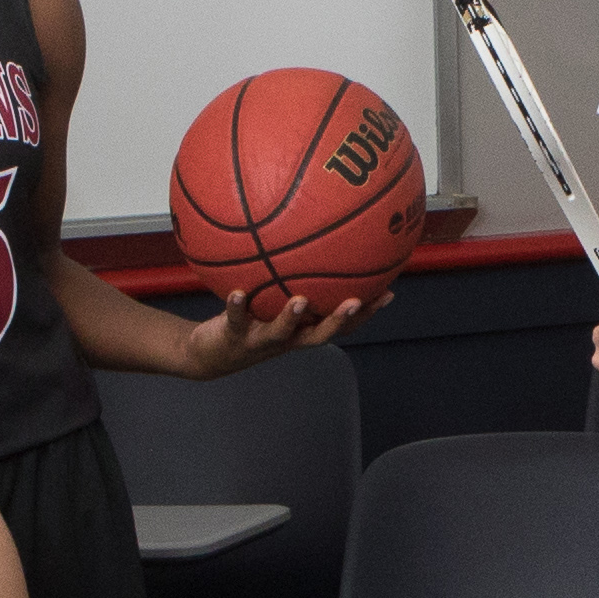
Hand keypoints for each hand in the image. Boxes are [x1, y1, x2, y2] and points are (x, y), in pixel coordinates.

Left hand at [180, 281, 372, 376]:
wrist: (210, 354)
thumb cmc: (249, 322)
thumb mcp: (273, 303)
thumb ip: (292, 282)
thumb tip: (310, 243)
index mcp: (300, 330)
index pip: (340, 325)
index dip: (366, 313)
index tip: (388, 293)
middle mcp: (286, 339)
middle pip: (319, 334)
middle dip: (340, 320)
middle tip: (357, 302)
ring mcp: (261, 340)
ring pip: (281, 332)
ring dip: (291, 317)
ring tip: (300, 300)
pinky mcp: (234, 336)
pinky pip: (236, 320)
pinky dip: (236, 306)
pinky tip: (236, 291)